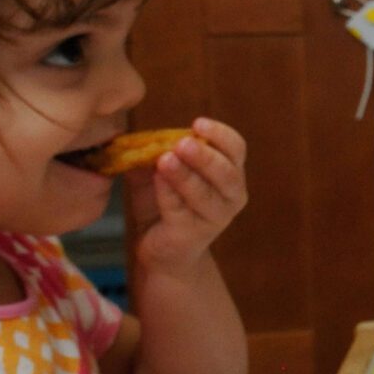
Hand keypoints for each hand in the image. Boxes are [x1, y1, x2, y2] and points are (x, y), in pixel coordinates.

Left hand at [128, 120, 247, 273]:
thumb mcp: (162, 172)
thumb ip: (155, 151)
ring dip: (185, 174)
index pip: (236, 148)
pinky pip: (181, 210)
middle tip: (183, 142)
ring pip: (205, 193)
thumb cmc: (168, 205)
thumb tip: (137, 135)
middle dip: (205, 156)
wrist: (162, 250)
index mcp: (230, 173)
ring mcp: (215, 218)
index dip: (220, 135)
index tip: (197, 123)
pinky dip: (169, 193)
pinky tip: (157, 179)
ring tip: (166, 159)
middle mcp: (231, 196)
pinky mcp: (192, 234)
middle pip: (227, 172)